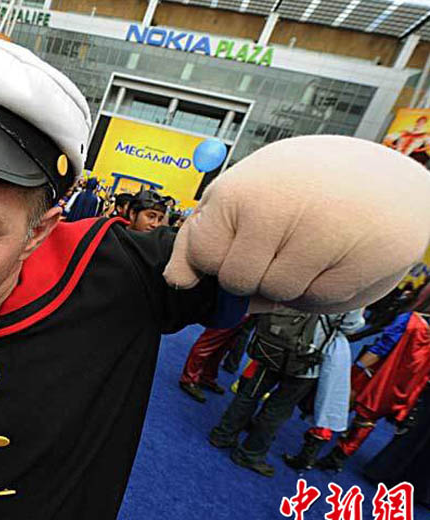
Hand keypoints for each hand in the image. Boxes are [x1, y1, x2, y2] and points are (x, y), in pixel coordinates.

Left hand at [164, 136, 429, 312]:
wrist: (382, 177)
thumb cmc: (299, 187)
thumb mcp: (241, 196)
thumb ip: (202, 237)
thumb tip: (177, 280)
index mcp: (240, 190)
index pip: (203, 256)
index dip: (219, 259)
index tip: (242, 240)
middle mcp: (277, 208)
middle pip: (238, 282)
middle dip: (255, 273)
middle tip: (283, 241)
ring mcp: (322, 233)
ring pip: (277, 295)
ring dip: (291, 283)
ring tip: (311, 245)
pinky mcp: (362, 258)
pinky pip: (319, 302)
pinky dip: (323, 290)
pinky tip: (336, 256)